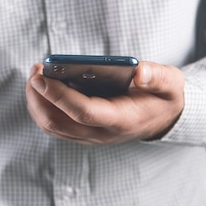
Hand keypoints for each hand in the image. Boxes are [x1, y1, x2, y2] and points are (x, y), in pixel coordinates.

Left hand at [26, 61, 184, 144]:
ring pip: (51, 126)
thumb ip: (157, 77)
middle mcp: (102, 133)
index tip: (41, 76)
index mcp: (122, 120)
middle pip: (58, 122)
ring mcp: (90, 136)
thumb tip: (140, 71)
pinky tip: (41, 85)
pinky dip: (41, 106)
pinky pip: (54, 125)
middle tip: (35, 69)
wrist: (164, 117)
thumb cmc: (163, 95)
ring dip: (36, 101)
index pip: (84, 112)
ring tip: (36, 73)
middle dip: (39, 96)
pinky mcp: (82, 133)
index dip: (59, 95)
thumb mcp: (170, 83)